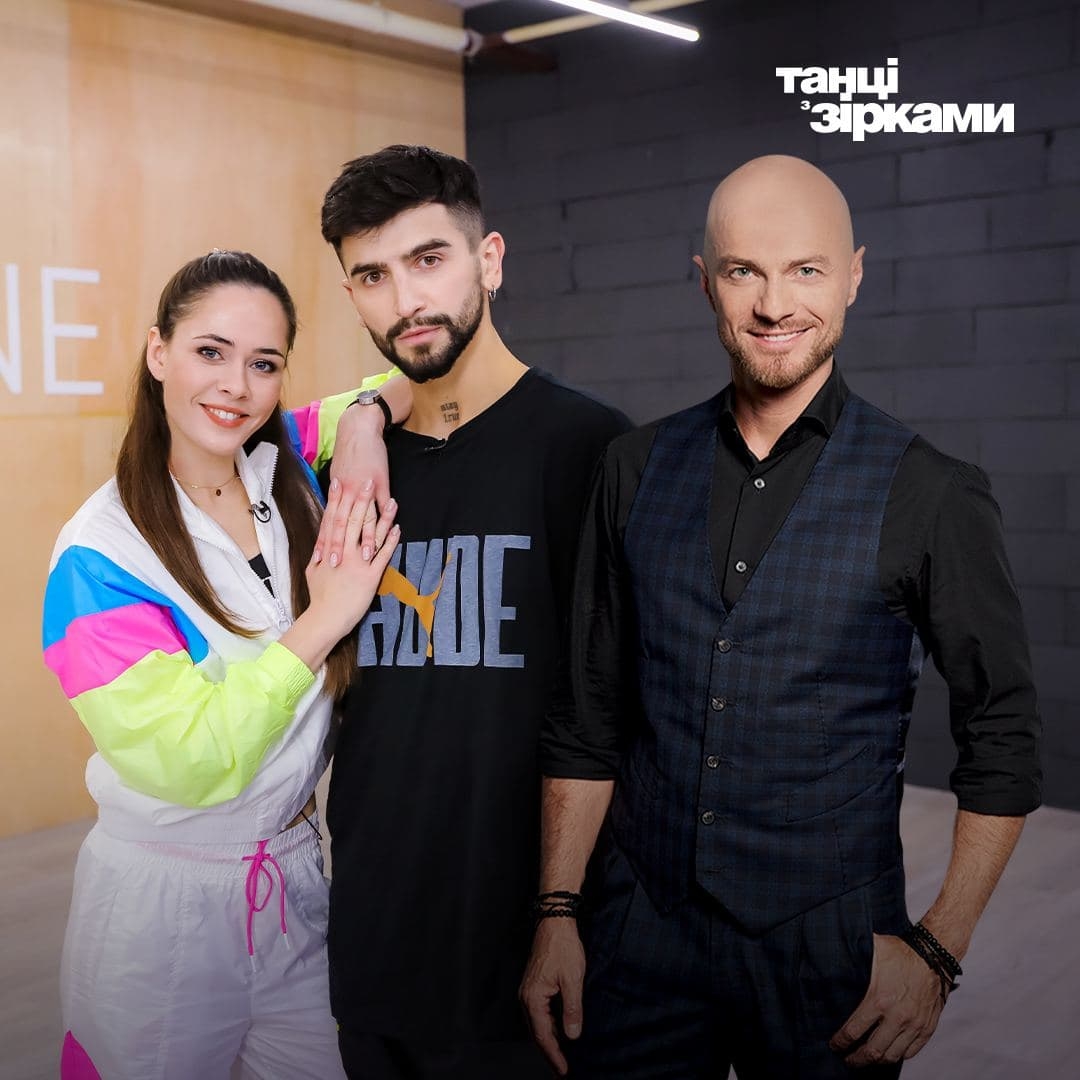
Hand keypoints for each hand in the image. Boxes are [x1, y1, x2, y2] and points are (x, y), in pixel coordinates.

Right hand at [306, 478, 398, 639]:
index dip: (337, 500)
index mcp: (328, 550)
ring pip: (370, 535)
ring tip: (391, 501)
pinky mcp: (370, 576)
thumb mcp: (313, 573)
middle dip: (361, 500)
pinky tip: (397, 528)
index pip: (333, 519)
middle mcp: (343, 553)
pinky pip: (382, 555)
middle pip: (352, 521)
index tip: (340, 481)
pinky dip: (390, 541)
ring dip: (381, 517)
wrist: (326, 619)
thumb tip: (320, 544)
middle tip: (367, 480)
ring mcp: (357, 564)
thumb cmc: (320, 598)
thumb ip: (318, 556)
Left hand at [319, 401, 390, 565]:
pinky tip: (387, 534)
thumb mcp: (338, 473)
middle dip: (339, 546)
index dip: (324, 541)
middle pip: (342, 524)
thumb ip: (338, 494)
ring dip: (363, 540)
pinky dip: (383, 522)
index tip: (319, 560)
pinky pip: (381, 507)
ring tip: (363, 559)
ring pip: (362, 519)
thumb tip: (335, 511)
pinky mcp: (380, 483)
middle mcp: (347, 493)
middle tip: (336, 566)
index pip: (328, 521)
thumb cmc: (349, 452)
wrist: (360, 429)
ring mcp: (365, 489)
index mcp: (336, 492)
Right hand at [520, 919, 585, 1075]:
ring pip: (536, 1023)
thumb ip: (572, 1010)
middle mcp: (526, 997)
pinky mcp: (533, 984)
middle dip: (549, 1051)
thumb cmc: (563, 948)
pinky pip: (537, 1012)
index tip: (563, 1070)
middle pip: (536, 1033)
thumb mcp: (573, 980)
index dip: (554, 1055)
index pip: (544, 1035)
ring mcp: (527, 990)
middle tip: (561, 1068)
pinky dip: (547, 1025)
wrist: (554, 922)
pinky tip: (558, 1028)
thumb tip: (572, 1036)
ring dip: (548, 1039)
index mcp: (533, 998)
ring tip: (561, 1054)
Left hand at [829, 933, 945, 1066]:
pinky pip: (910, 1052)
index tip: (834, 1046)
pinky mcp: (926, 1028)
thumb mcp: (872, 950)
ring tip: (866, 1059)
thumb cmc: (901, 952)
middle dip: (856, 1059)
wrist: (934, 956)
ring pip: (892, 1056)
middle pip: (872, 1051)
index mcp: (879, 1000)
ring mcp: (914, 1025)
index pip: (854, 1031)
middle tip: (847, 1060)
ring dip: (876, 1061)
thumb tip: (833, 948)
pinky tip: (887, 1052)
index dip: (841, 1042)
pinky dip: (897, 1056)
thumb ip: (851, 952)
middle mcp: (897, 1017)